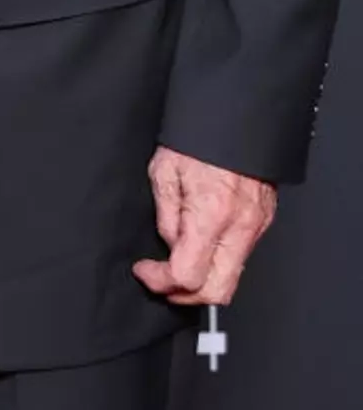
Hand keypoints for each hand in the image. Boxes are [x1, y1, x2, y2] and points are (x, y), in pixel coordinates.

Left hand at [133, 145, 275, 306]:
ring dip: (202, 279)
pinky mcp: (264, 221)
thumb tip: (170, 245)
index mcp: (211, 214)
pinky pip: (241, 256)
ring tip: (178, 258)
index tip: (145, 270)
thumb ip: (166, 216)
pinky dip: (218, 260)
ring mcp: (256, 226)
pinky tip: (200, 242)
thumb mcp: (164, 171)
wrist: (237, 114)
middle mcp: (240, 226)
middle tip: (161, 279)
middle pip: (217, 292)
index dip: (160, 281)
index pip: (188, 276)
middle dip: (184, 294)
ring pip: (232, 278)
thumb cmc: (199, 136)